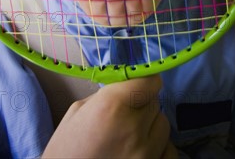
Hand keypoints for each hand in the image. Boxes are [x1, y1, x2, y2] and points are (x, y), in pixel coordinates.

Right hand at [42, 75, 176, 158]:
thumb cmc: (65, 150)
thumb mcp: (78, 112)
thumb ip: (106, 95)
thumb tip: (128, 86)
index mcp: (111, 106)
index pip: (149, 82)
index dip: (144, 82)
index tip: (140, 85)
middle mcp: (133, 129)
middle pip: (155, 102)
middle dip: (142, 105)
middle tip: (125, 115)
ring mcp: (146, 154)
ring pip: (163, 125)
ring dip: (150, 126)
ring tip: (130, 136)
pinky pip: (169, 151)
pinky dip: (159, 149)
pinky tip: (140, 151)